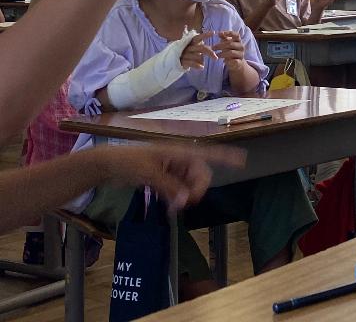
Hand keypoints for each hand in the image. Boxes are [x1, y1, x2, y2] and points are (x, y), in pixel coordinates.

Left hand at [99, 144, 244, 211]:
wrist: (108, 165)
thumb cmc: (129, 162)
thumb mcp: (149, 173)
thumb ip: (170, 186)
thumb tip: (186, 200)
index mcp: (180, 151)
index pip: (208, 153)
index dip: (227, 156)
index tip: (243, 161)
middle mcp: (180, 158)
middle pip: (200, 174)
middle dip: (197, 189)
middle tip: (185, 204)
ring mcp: (172, 168)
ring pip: (190, 184)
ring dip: (186, 196)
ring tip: (173, 208)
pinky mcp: (164, 178)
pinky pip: (179, 188)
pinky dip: (178, 198)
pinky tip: (170, 206)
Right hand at [180, 32, 215, 70]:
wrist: (177, 61)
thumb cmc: (191, 54)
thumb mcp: (197, 49)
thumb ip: (205, 48)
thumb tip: (215, 50)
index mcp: (192, 42)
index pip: (199, 37)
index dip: (206, 35)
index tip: (214, 32)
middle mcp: (188, 47)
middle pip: (201, 48)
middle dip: (210, 52)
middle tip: (216, 58)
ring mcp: (184, 54)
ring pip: (196, 56)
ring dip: (201, 60)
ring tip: (204, 64)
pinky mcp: (182, 61)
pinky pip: (191, 63)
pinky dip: (197, 65)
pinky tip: (202, 67)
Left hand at [213, 30, 246, 68]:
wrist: (237, 62)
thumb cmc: (230, 50)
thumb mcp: (227, 43)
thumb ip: (224, 38)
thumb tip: (219, 33)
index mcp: (239, 41)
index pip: (236, 35)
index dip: (228, 33)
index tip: (219, 33)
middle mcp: (241, 46)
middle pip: (230, 44)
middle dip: (220, 45)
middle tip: (212, 48)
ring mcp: (241, 54)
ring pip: (231, 52)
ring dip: (222, 53)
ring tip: (216, 55)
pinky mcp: (240, 62)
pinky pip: (234, 61)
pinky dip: (228, 61)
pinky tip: (224, 61)